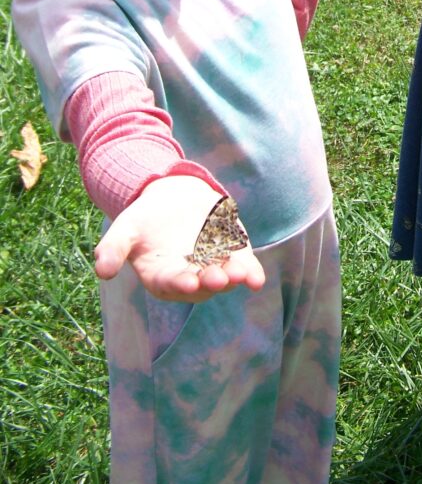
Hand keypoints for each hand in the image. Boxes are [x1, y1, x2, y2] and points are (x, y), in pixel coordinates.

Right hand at [93, 176, 265, 301]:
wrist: (174, 197)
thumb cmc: (145, 218)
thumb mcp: (125, 228)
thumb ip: (113, 248)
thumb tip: (102, 271)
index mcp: (161, 277)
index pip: (170, 284)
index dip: (179, 284)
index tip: (188, 282)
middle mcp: (189, 277)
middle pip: (201, 285)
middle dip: (210, 282)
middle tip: (218, 278)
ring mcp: (212, 266)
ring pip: (224, 278)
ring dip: (233, 279)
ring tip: (240, 275)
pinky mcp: (233, 254)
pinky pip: (244, 267)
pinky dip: (251, 273)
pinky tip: (257, 279)